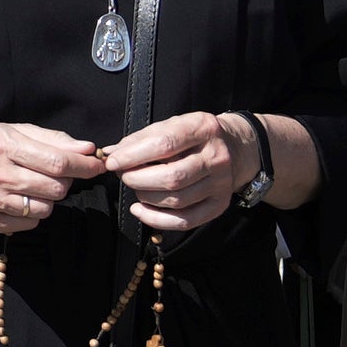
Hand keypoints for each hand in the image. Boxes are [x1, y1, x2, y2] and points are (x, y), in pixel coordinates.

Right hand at [0, 119, 104, 237]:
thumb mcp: (13, 130)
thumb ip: (53, 139)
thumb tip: (87, 149)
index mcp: (2, 144)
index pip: (57, 162)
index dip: (83, 166)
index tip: (96, 165)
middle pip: (55, 189)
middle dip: (65, 182)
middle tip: (56, 174)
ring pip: (44, 209)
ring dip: (47, 199)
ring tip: (32, 186)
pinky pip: (27, 224)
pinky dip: (30, 213)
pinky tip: (17, 199)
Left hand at [99, 111, 257, 234]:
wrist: (235, 147)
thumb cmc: (194, 136)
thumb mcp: (172, 125)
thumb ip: (141, 139)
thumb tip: (111, 154)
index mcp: (203, 128)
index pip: (165, 144)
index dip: (133, 156)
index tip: (112, 162)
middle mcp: (216, 156)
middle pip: (172, 177)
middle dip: (138, 179)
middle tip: (123, 176)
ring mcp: (221, 183)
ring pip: (176, 200)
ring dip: (145, 197)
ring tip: (136, 187)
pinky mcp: (219, 204)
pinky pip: (185, 221)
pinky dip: (156, 220)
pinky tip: (140, 209)